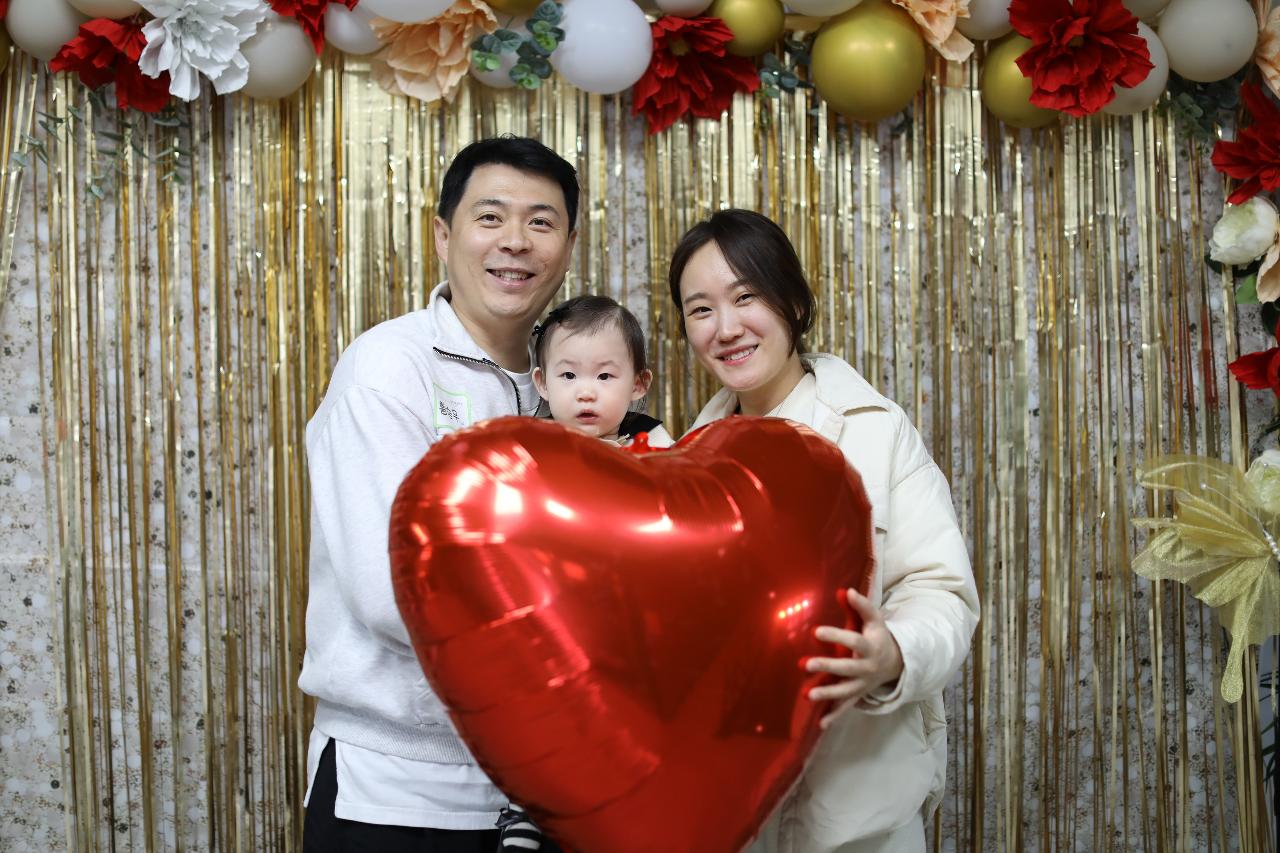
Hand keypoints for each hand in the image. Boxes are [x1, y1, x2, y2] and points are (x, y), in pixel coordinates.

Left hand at [804, 589, 903, 728]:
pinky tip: (820, 724)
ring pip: (845, 691)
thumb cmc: (879, 637)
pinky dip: (835, 717)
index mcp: (870, 647)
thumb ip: (861, 606)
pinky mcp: (858, 696)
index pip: (853, 641)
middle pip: (847, 669)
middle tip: (806, 664)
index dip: (836, 636)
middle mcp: (867, 668)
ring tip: (808, 695)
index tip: (816, 631)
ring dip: (827, 694)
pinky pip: (846, 708)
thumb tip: (845, 590)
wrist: (896, 663)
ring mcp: (863, 684)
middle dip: (827, 667)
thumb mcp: (874, 620)